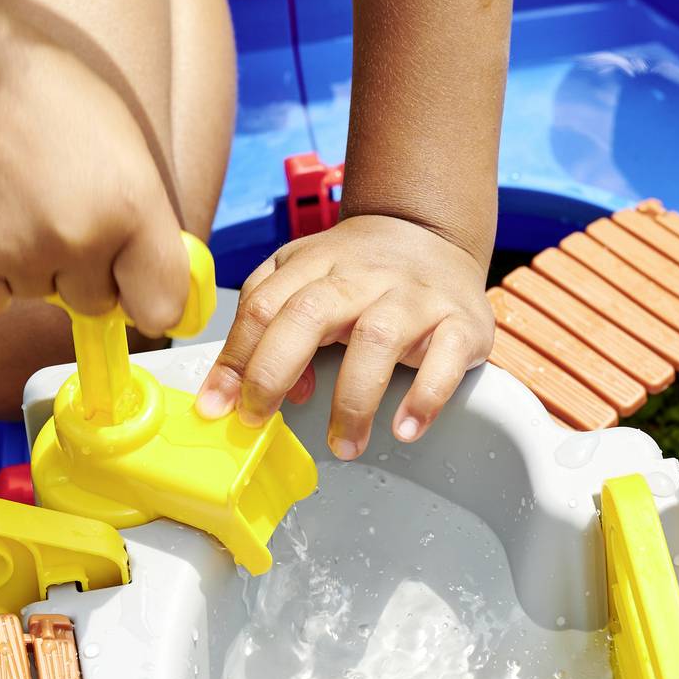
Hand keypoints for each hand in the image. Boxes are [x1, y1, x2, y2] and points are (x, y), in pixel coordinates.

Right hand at [0, 35, 190, 329]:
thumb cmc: (42, 93)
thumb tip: (152, 281)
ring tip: (11, 197)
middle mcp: (81, 239)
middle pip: (97, 304)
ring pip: (40, 295)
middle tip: (55, 210)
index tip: (136, 291)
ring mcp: (21, 256)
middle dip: (83, 272)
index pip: (163, 306)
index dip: (149, 300)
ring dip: (30, 264)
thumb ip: (144, 216)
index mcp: (131, 204)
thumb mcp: (122, 141)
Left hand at [194, 213, 491, 456]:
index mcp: (315, 265)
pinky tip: (405, 428)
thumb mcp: (304, 274)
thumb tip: (280, 388)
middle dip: (273, 373)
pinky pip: (445, 357)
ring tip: (343, 445)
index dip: (235, 359)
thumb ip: (275, 319)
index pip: (263, 306)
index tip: (218, 405)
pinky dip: (425, 396)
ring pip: (376, 339)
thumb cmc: (358, 269)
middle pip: (308, 315)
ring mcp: (413, 297)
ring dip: (352, 401)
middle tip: (258, 420)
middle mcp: (362, 277)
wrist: (430, 233)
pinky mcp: (460, 321)